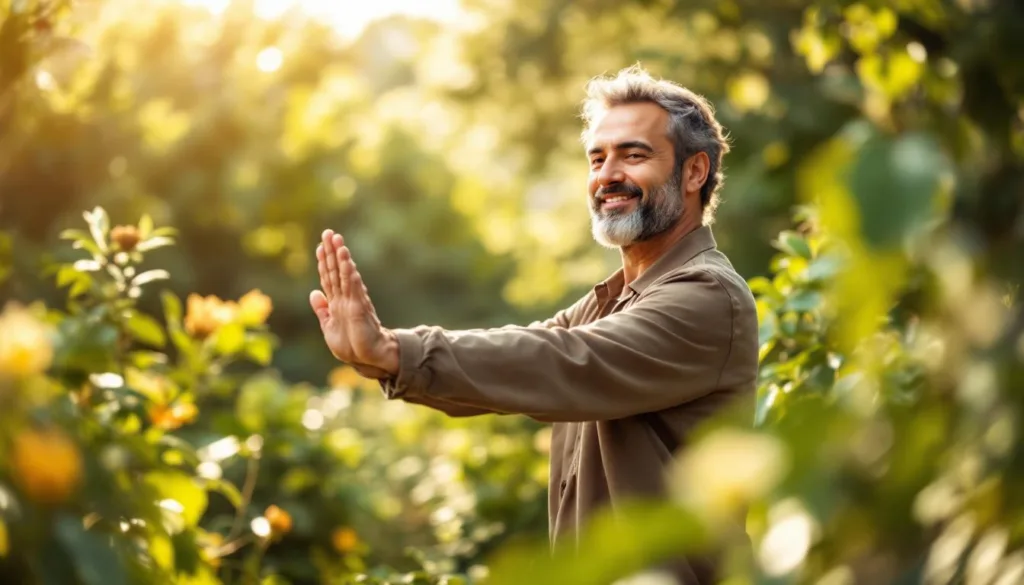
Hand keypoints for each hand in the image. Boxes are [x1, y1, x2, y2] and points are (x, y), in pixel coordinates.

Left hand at [309, 230, 398, 375]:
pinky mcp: (359, 307)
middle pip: (335, 270)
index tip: (320, 246)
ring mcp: (353, 301)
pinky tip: (347, 261)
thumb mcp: (328, 327)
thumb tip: (314, 292)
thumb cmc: (351, 345)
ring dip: (341, 257)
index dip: (323, 261)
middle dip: (331, 252)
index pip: (328, 277)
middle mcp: (345, 298)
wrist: (368, 358)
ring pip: (344, 275)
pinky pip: (353, 287)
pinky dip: (349, 273)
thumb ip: (322, 310)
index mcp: (336, 302)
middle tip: (328, 233)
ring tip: (338, 241)